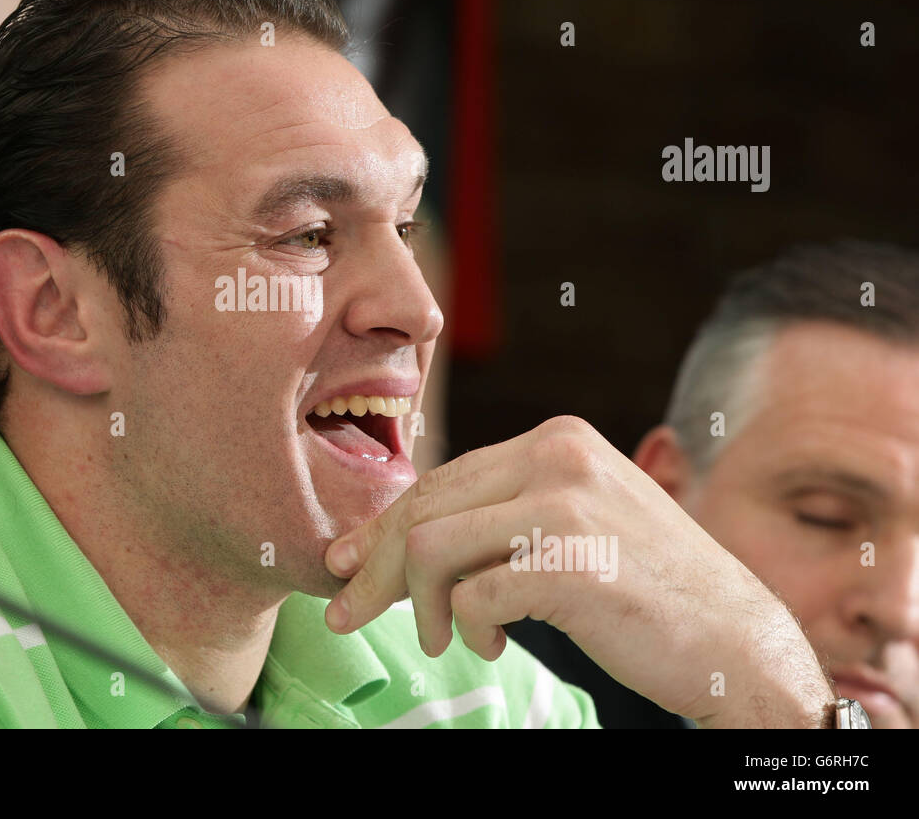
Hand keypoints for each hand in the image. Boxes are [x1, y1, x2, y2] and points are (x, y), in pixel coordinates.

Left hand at [324, 416, 834, 726]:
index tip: (345, 563)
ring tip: (442, 637)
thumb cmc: (644, 587)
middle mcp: (558, 456)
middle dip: (373, 567)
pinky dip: (469, 626)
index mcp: (556, 438)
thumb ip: (496, 515)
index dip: (380, 525)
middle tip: (349, 611)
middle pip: (422, 508)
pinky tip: (491, 642)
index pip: (439, 478)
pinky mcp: (569, 563)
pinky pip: (473, 595)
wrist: (736, 642)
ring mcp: (565, 506)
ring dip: (419, 604)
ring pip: (430, 548)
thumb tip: (385, 540)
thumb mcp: (572, 522)